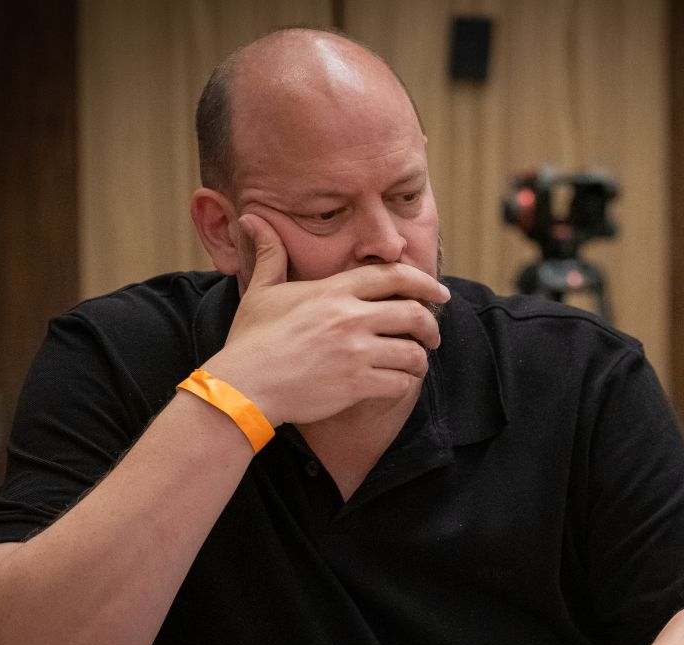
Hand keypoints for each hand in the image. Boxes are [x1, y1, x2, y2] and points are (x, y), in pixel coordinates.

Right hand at [202, 212, 449, 425]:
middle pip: (413, 313)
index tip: (440, 292)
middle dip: (431, 325)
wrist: (244, 386)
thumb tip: (253, 219)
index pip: (393, 276)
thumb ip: (270, 255)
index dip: (424, 282)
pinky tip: (398, 383)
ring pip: (412, 352)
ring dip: (419, 358)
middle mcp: (350, 318)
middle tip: (433, 335)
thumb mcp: (260, 291)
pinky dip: (405, 384)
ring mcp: (355, 352)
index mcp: (333, 291)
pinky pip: (400, 382)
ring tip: (416, 363)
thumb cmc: (251, 340)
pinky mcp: (356, 384)